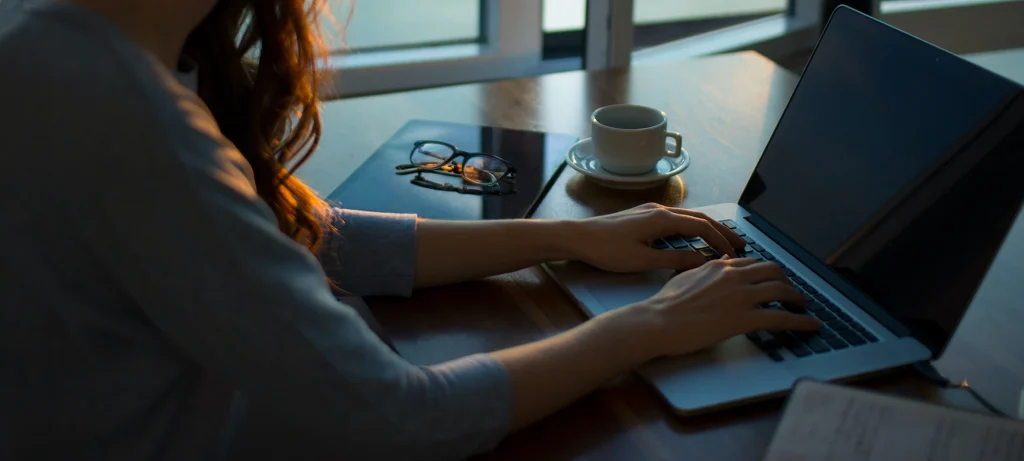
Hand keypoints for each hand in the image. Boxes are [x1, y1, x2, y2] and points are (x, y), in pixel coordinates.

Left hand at [568, 203, 746, 272]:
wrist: (578, 237)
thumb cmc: (607, 250)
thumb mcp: (643, 260)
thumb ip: (674, 260)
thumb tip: (702, 261)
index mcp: (662, 219)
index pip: (702, 227)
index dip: (721, 240)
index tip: (735, 255)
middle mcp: (660, 210)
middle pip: (700, 218)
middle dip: (722, 231)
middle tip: (741, 244)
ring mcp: (651, 211)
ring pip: (688, 217)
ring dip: (708, 228)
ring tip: (723, 241)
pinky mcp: (643, 216)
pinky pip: (676, 219)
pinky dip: (692, 228)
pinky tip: (694, 238)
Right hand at [626, 256, 819, 357]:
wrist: (658, 321)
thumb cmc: (665, 304)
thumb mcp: (684, 277)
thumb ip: (704, 270)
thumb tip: (716, 265)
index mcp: (719, 266)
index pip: (752, 263)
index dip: (766, 272)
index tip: (772, 279)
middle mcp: (734, 276)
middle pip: (773, 271)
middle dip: (786, 280)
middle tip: (790, 292)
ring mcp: (741, 296)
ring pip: (782, 290)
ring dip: (797, 298)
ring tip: (803, 307)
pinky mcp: (745, 318)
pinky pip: (782, 317)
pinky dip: (801, 321)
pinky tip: (811, 326)